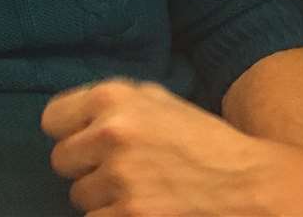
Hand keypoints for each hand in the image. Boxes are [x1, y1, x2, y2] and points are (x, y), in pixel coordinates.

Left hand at [41, 78, 285, 215]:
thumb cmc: (202, 140)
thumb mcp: (157, 100)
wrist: (250, 184)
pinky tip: (145, 209)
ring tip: (139, 191)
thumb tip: (71, 120)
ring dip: (102, 198)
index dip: (69, 134)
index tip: (85, 143)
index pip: (52, 120)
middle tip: (118, 171)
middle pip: (61, 161)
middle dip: (86, 169)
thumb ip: (110, 104)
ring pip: (79, 197)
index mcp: (113, 98)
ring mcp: (120, 178)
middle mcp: (111, 134)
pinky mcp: (131, 215)